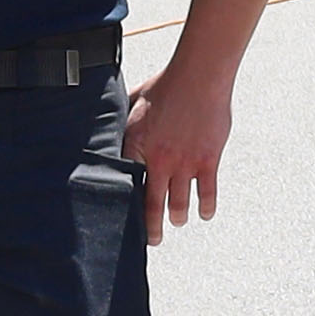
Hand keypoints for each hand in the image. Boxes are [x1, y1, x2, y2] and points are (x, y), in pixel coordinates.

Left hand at [122, 59, 230, 241]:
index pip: (125, 184)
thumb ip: (122, 116)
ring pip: (178, 203)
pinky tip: (204, 214)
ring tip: (176, 221)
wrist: (200, 75)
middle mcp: (158, 160)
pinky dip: (205, 207)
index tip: (121, 220)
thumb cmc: (167, 83)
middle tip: (151, 239)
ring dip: (177, 217)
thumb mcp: (134, 100)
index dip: (122, 205)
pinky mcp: (207, 160)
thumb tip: (107, 120)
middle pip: (151, 204)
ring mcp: (184, 163)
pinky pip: (206, 193)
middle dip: (150, 227)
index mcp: (136, 145)